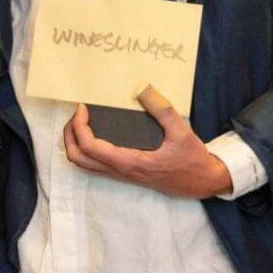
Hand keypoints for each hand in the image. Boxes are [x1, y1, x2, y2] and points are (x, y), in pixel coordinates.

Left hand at [63, 86, 232, 198]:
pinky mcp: (125, 174)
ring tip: (81, 121)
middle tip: (76, 114)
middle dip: (69, 135)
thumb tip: (144, 89)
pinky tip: (96, 132)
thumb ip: (164, 111)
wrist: (203, 183)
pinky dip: (86, 148)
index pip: (90, 148)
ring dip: (75, 142)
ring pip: (84, 164)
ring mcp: (121, 174)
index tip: (82, 108)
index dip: (79, 127)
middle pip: (77, 158)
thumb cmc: (193, 160)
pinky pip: (95, 164)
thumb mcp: (182, 133)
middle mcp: (120, 171)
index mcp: (130, 162)